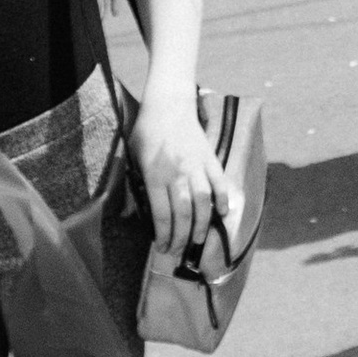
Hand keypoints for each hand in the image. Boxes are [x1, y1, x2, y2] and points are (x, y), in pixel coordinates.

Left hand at [129, 88, 237, 257]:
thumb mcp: (134, 157)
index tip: (162, 246)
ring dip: (202, 225)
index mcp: (155, 174)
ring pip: (202, 202)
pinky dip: (223, 199)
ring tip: (199, 240)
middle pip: (183, 213)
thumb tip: (140, 212)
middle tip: (178, 250)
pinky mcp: (209, 158)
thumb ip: (140, 183)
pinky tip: (223, 213)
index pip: (162, 214)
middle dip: (181, 237)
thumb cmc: (147, 132)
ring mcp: (196, 166)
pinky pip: (219, 183)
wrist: (168, 105)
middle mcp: (177, 173)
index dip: (163, 234)